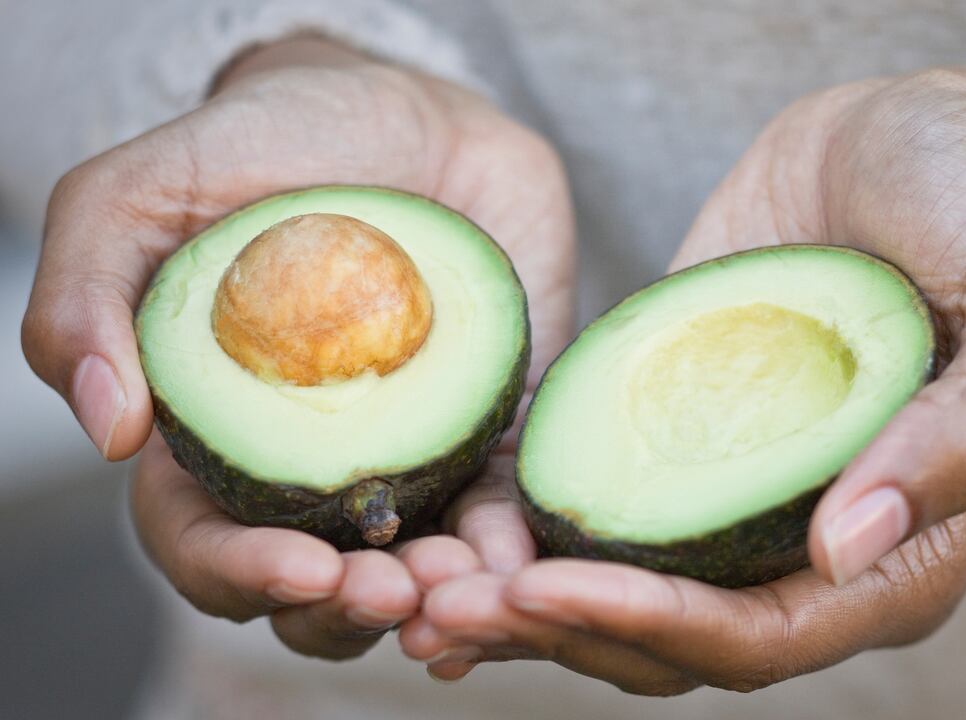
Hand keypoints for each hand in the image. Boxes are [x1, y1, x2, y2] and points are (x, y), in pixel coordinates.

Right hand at [23, 37, 573, 658]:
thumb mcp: (138, 196)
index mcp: (212, 442)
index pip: (205, 548)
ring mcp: (407, 460)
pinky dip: (513, 552)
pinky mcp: (494, 435)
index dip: (244, 576)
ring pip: (415, 574)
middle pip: (316, 590)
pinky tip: (525, 561)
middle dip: (354, 609)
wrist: (407, 116)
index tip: (306, 569)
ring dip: (441, 599)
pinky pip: (505, 514)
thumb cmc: (267, 147)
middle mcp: (308, 472)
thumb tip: (110, 430)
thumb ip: (84, 302)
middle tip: (398, 590)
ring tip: (471, 582)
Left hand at [402, 68, 965, 687]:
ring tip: (415, 584)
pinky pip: (594, 511)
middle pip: (675, 639)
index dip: (656, 628)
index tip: (547, 594)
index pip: (768, 637)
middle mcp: (813, 551)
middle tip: (440, 609)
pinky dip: (521, 535)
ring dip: (520, 606)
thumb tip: (845, 551)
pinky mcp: (675, 439)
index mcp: (905, 557)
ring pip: (620, 593)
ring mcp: (735, 500)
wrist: (916, 132)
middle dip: (562, 635)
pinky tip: (442, 528)